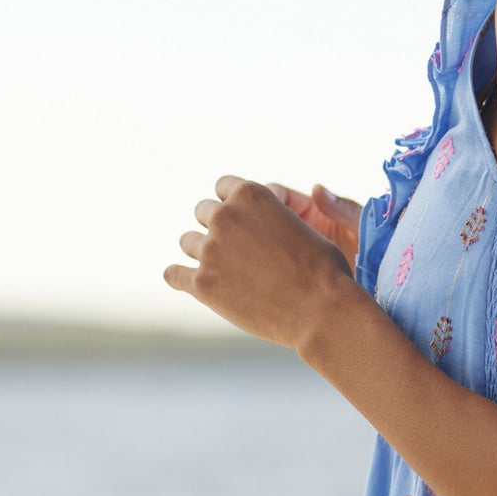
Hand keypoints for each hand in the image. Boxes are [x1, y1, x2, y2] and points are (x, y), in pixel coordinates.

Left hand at [163, 175, 355, 349]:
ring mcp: (210, 250)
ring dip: (201, 251)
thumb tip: (261, 226)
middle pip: (202, 211)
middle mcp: (225, 216)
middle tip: (232, 247)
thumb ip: (272, 219)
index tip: (239, 219)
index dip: (232, 203)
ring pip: (187, 242)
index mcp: (250, 195)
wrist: (321, 309)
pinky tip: (190, 282)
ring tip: (220, 268)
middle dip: (216, 226)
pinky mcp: (201, 284)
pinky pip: (173, 274)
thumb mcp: (302, 226)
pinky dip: (180, 277)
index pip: (223, 186)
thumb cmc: (323, 269)